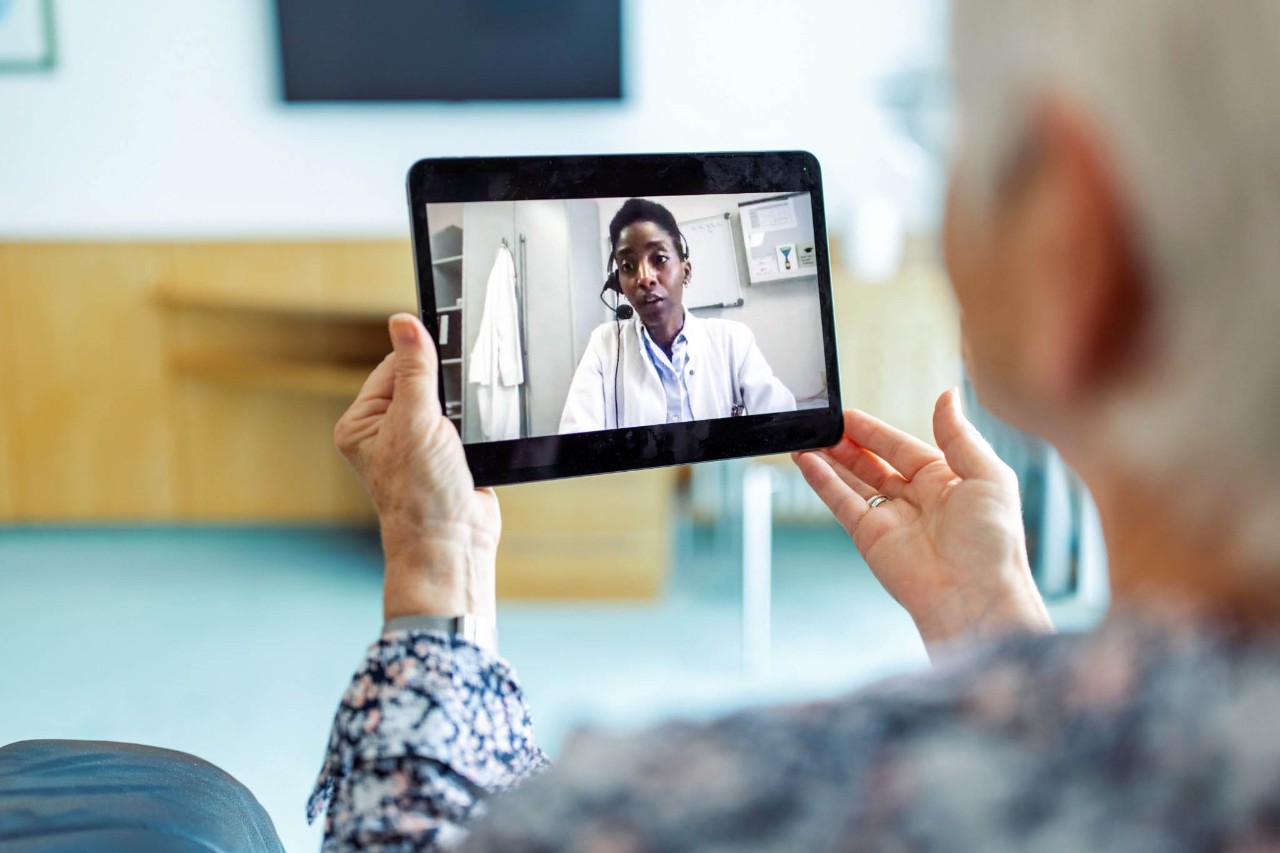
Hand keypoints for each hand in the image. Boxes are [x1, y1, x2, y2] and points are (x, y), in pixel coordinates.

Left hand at [334, 313, 499, 622]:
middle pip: (421, 381)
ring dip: (461, 407)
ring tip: (462, 429)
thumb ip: (415, 369)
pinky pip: (464, 423)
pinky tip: (476, 436)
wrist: (454, 542)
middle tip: (454, 403)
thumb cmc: (421, 494)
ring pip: (446, 401)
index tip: (445, 345)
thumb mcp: (415, 421)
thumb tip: (404, 322)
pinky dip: (475, 424)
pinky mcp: (448, 456)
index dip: (420, 356)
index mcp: (362, 422)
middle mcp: (386, 432)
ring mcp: (418, 445)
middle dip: (444, 386)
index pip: (393, 366)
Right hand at [794, 388, 1051, 656]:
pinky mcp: (870, 537)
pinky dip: (821, 482)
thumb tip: (947, 395)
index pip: (903, 447)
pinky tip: (806, 461)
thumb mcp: (988, 475)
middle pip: (875, 463)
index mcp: (947, 480)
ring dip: (831, 459)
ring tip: (809, 438)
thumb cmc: (992, 540)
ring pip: (854, 481)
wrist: (975, 596)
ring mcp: (891, 518)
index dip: (876, 432)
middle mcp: (918, 499)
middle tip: (824, 424)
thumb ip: (959, 435)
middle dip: (850, 443)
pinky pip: (841, 503)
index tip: (849, 415)